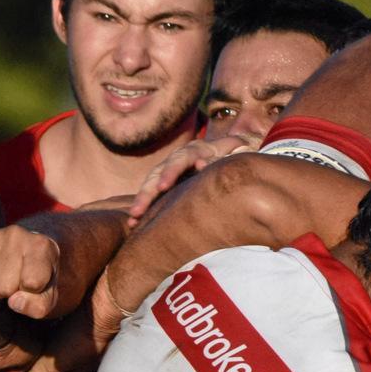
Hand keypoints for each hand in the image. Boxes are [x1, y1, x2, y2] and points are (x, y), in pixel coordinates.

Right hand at [0, 226, 67, 318]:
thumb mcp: (48, 296)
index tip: (35, 282)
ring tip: (4, 278)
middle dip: (11, 293)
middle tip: (16, 281)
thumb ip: (38, 305)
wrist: (25, 253)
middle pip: (5, 287)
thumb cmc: (39, 278)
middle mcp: (15, 235)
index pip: (32, 282)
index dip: (32, 292)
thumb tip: (14, 302)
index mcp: (40, 245)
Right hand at [128, 133, 251, 221]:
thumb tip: (207, 162)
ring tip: (133, 219)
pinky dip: (145, 208)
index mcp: (196, 149)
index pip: (180, 159)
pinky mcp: (170, 183)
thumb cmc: (238, 151)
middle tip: (137, 211)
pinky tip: (134, 223)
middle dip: (146, 193)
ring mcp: (172, 170)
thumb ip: (226, 152)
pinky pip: (154, 195)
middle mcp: (179, 158)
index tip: (164, 187)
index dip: (170, 172)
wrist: (234, 151)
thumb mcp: (235, 148)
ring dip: (141, 202)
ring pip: (152, 184)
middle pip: (158, 173)